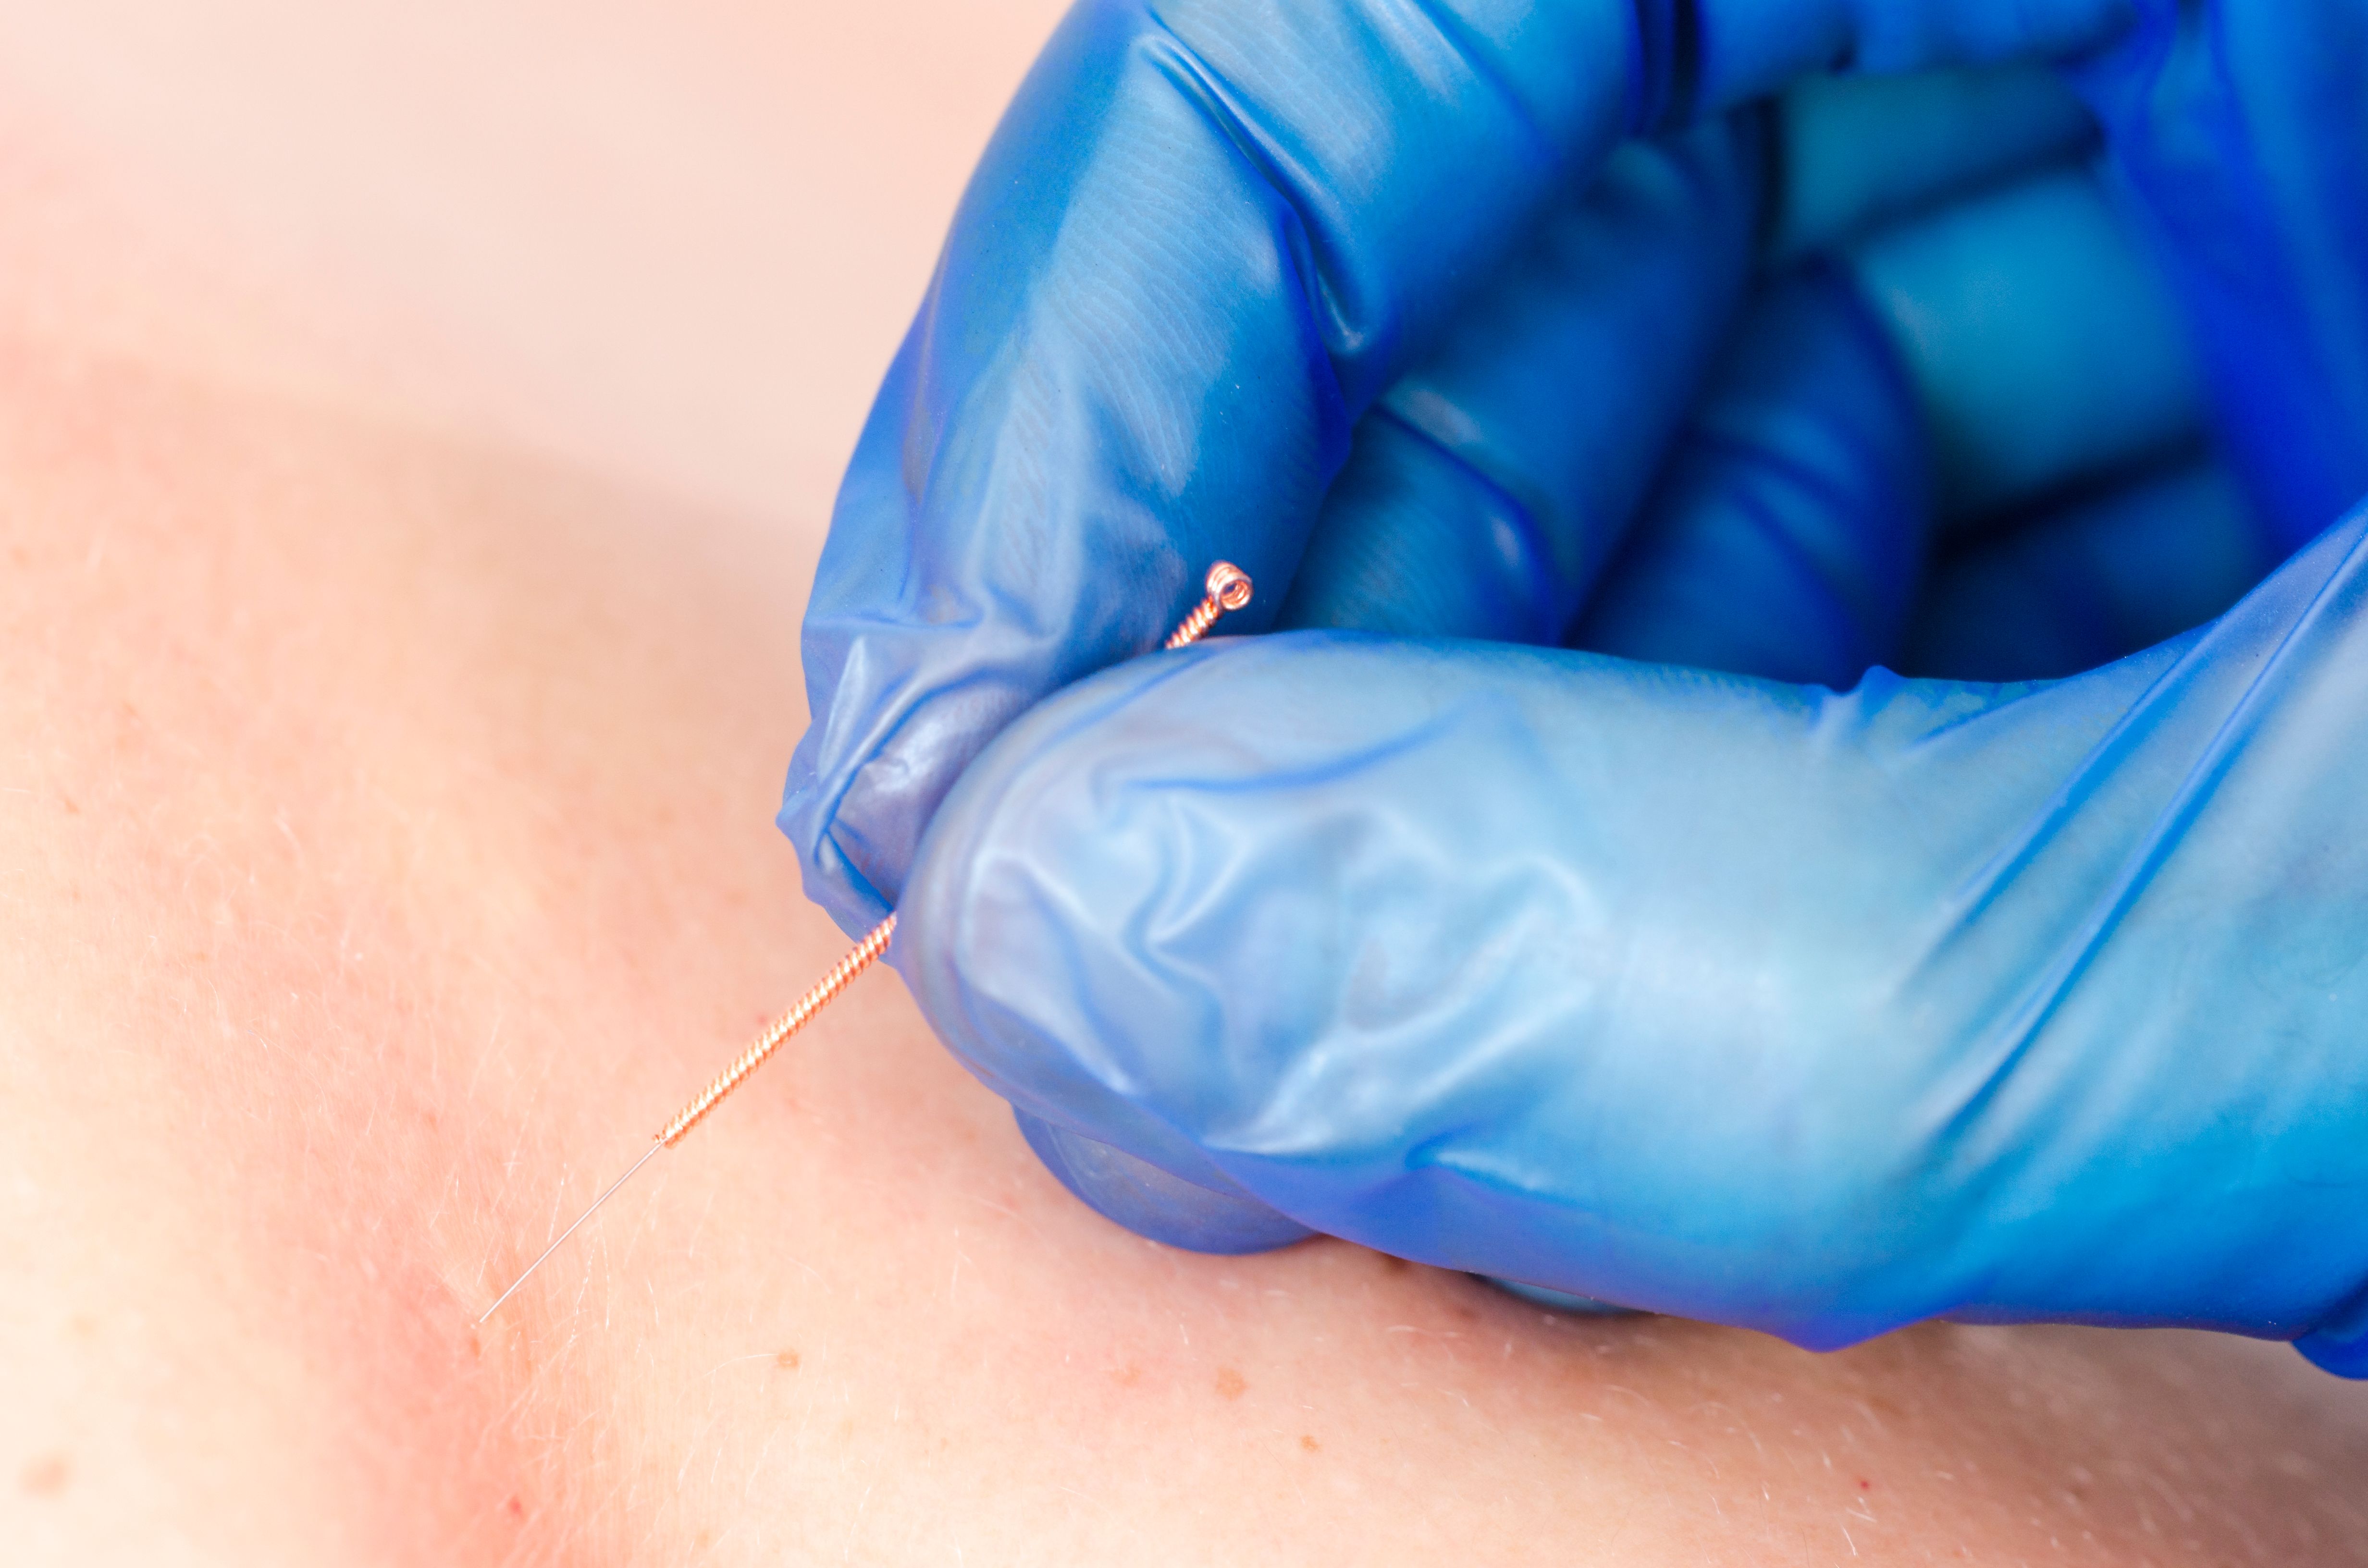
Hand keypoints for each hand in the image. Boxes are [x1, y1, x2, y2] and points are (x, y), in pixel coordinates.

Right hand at [786, 0, 2367, 1372]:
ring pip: (1669, 402)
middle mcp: (2192, 23)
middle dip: (1278, 595)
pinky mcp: (2240, 455)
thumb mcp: (2349, 950)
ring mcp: (2234, 217)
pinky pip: (1860, 551)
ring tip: (1365, 1001)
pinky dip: (1705, 782)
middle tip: (1115, 953)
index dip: (1120, 327)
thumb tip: (1088, 949)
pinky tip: (1658, 973)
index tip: (951, 734)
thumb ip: (1744, 961)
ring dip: (1461, 726)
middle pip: (1524, 200)